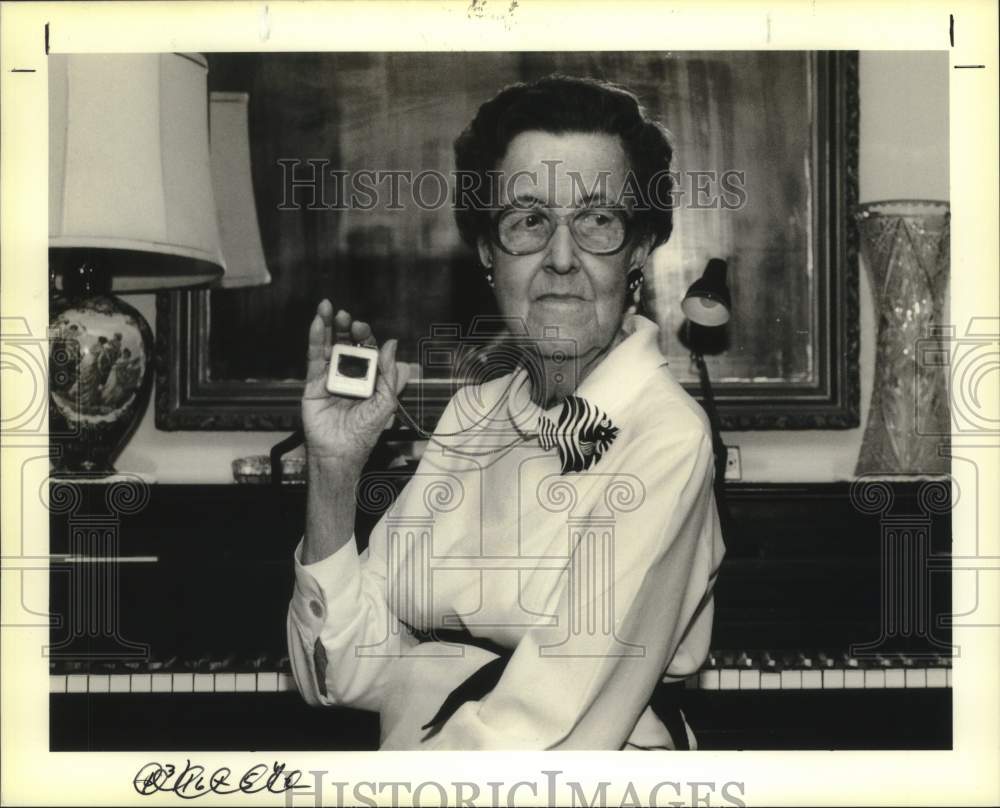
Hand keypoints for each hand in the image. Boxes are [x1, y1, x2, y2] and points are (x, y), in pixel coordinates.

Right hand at [302, 300, 408, 466]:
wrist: (340, 452)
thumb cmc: (365, 431)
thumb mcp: (386, 401)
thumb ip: (389, 373)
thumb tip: (392, 344)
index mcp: (370, 377)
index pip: (368, 350)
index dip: (366, 337)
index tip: (363, 328)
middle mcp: (350, 374)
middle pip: (348, 344)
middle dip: (348, 329)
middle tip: (349, 318)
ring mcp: (331, 377)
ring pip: (329, 346)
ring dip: (329, 326)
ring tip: (329, 308)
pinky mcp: (314, 383)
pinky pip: (314, 358)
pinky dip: (315, 340)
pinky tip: (317, 323)